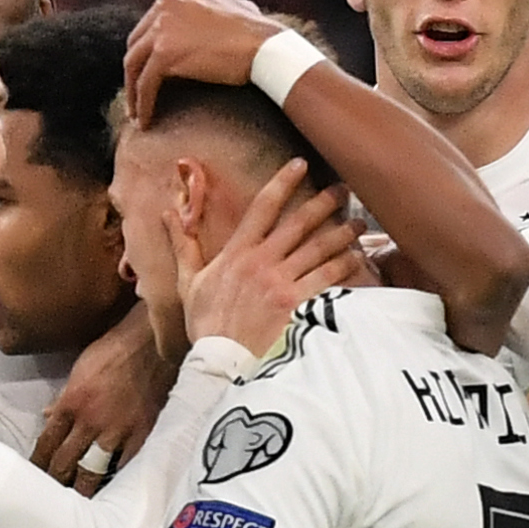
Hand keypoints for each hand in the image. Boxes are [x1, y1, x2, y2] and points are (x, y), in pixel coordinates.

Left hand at [32, 298, 175, 482]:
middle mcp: (90, 422)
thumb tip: (48, 415)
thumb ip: (65, 397)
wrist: (151, 343)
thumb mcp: (80, 369)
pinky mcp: (142, 434)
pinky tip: (112, 490)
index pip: (47, 441)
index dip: (38, 462)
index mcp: (71, 403)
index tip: (35, 474)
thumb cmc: (114, 350)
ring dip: (83, 487)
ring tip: (78, 500)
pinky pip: (126, 465)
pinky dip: (117, 478)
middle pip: (65, 461)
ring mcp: (117, 431)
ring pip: (93, 470)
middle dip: (56, 479)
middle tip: (51, 494)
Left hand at [124, 0, 287, 117]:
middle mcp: (166, 2)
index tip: (149, 72)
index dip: (148, 50)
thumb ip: (215, 9)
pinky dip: (142, 104)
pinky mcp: (164, 53)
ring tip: (137, 114)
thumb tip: (222, 13)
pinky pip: (145, 83)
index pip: (151, 22)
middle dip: (136, 70)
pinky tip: (145, 121)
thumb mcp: (234, 7)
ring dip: (133, 90)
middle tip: (139, 94)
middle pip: (137, 41)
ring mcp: (162, 27)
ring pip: (134, 63)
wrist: (267, 48)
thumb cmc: (259, 33)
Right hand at [181, 159, 355, 355]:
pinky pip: (328, 280)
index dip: (283, 181)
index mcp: (238, 253)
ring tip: (359, 223)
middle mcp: (263, 262)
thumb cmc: (205, 325)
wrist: (221, 363)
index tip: (300, 163)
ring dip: (342, 233)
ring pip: (319, 249)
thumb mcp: (188, 283)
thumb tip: (169, 214)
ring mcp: (283, 284)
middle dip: (324, 202)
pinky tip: (359, 258)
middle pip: (299, 223)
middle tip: (344, 189)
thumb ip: (184, 245)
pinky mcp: (298, 306)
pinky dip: (345, 267)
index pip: (263, 206)